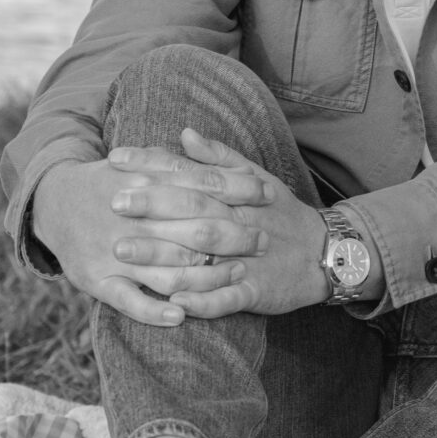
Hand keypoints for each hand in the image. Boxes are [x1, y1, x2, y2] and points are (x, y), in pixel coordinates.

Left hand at [103, 129, 333, 319]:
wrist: (324, 252)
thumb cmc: (280, 214)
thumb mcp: (257, 179)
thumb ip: (219, 159)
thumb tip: (185, 133)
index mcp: (234, 196)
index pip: (188, 175)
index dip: (152, 166)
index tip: (116, 159)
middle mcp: (237, 224)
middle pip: (191, 212)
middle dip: (150, 206)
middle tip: (112, 202)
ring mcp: (245, 259)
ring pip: (200, 258)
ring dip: (160, 256)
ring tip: (122, 253)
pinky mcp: (255, 292)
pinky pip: (227, 299)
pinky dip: (202, 302)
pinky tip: (172, 304)